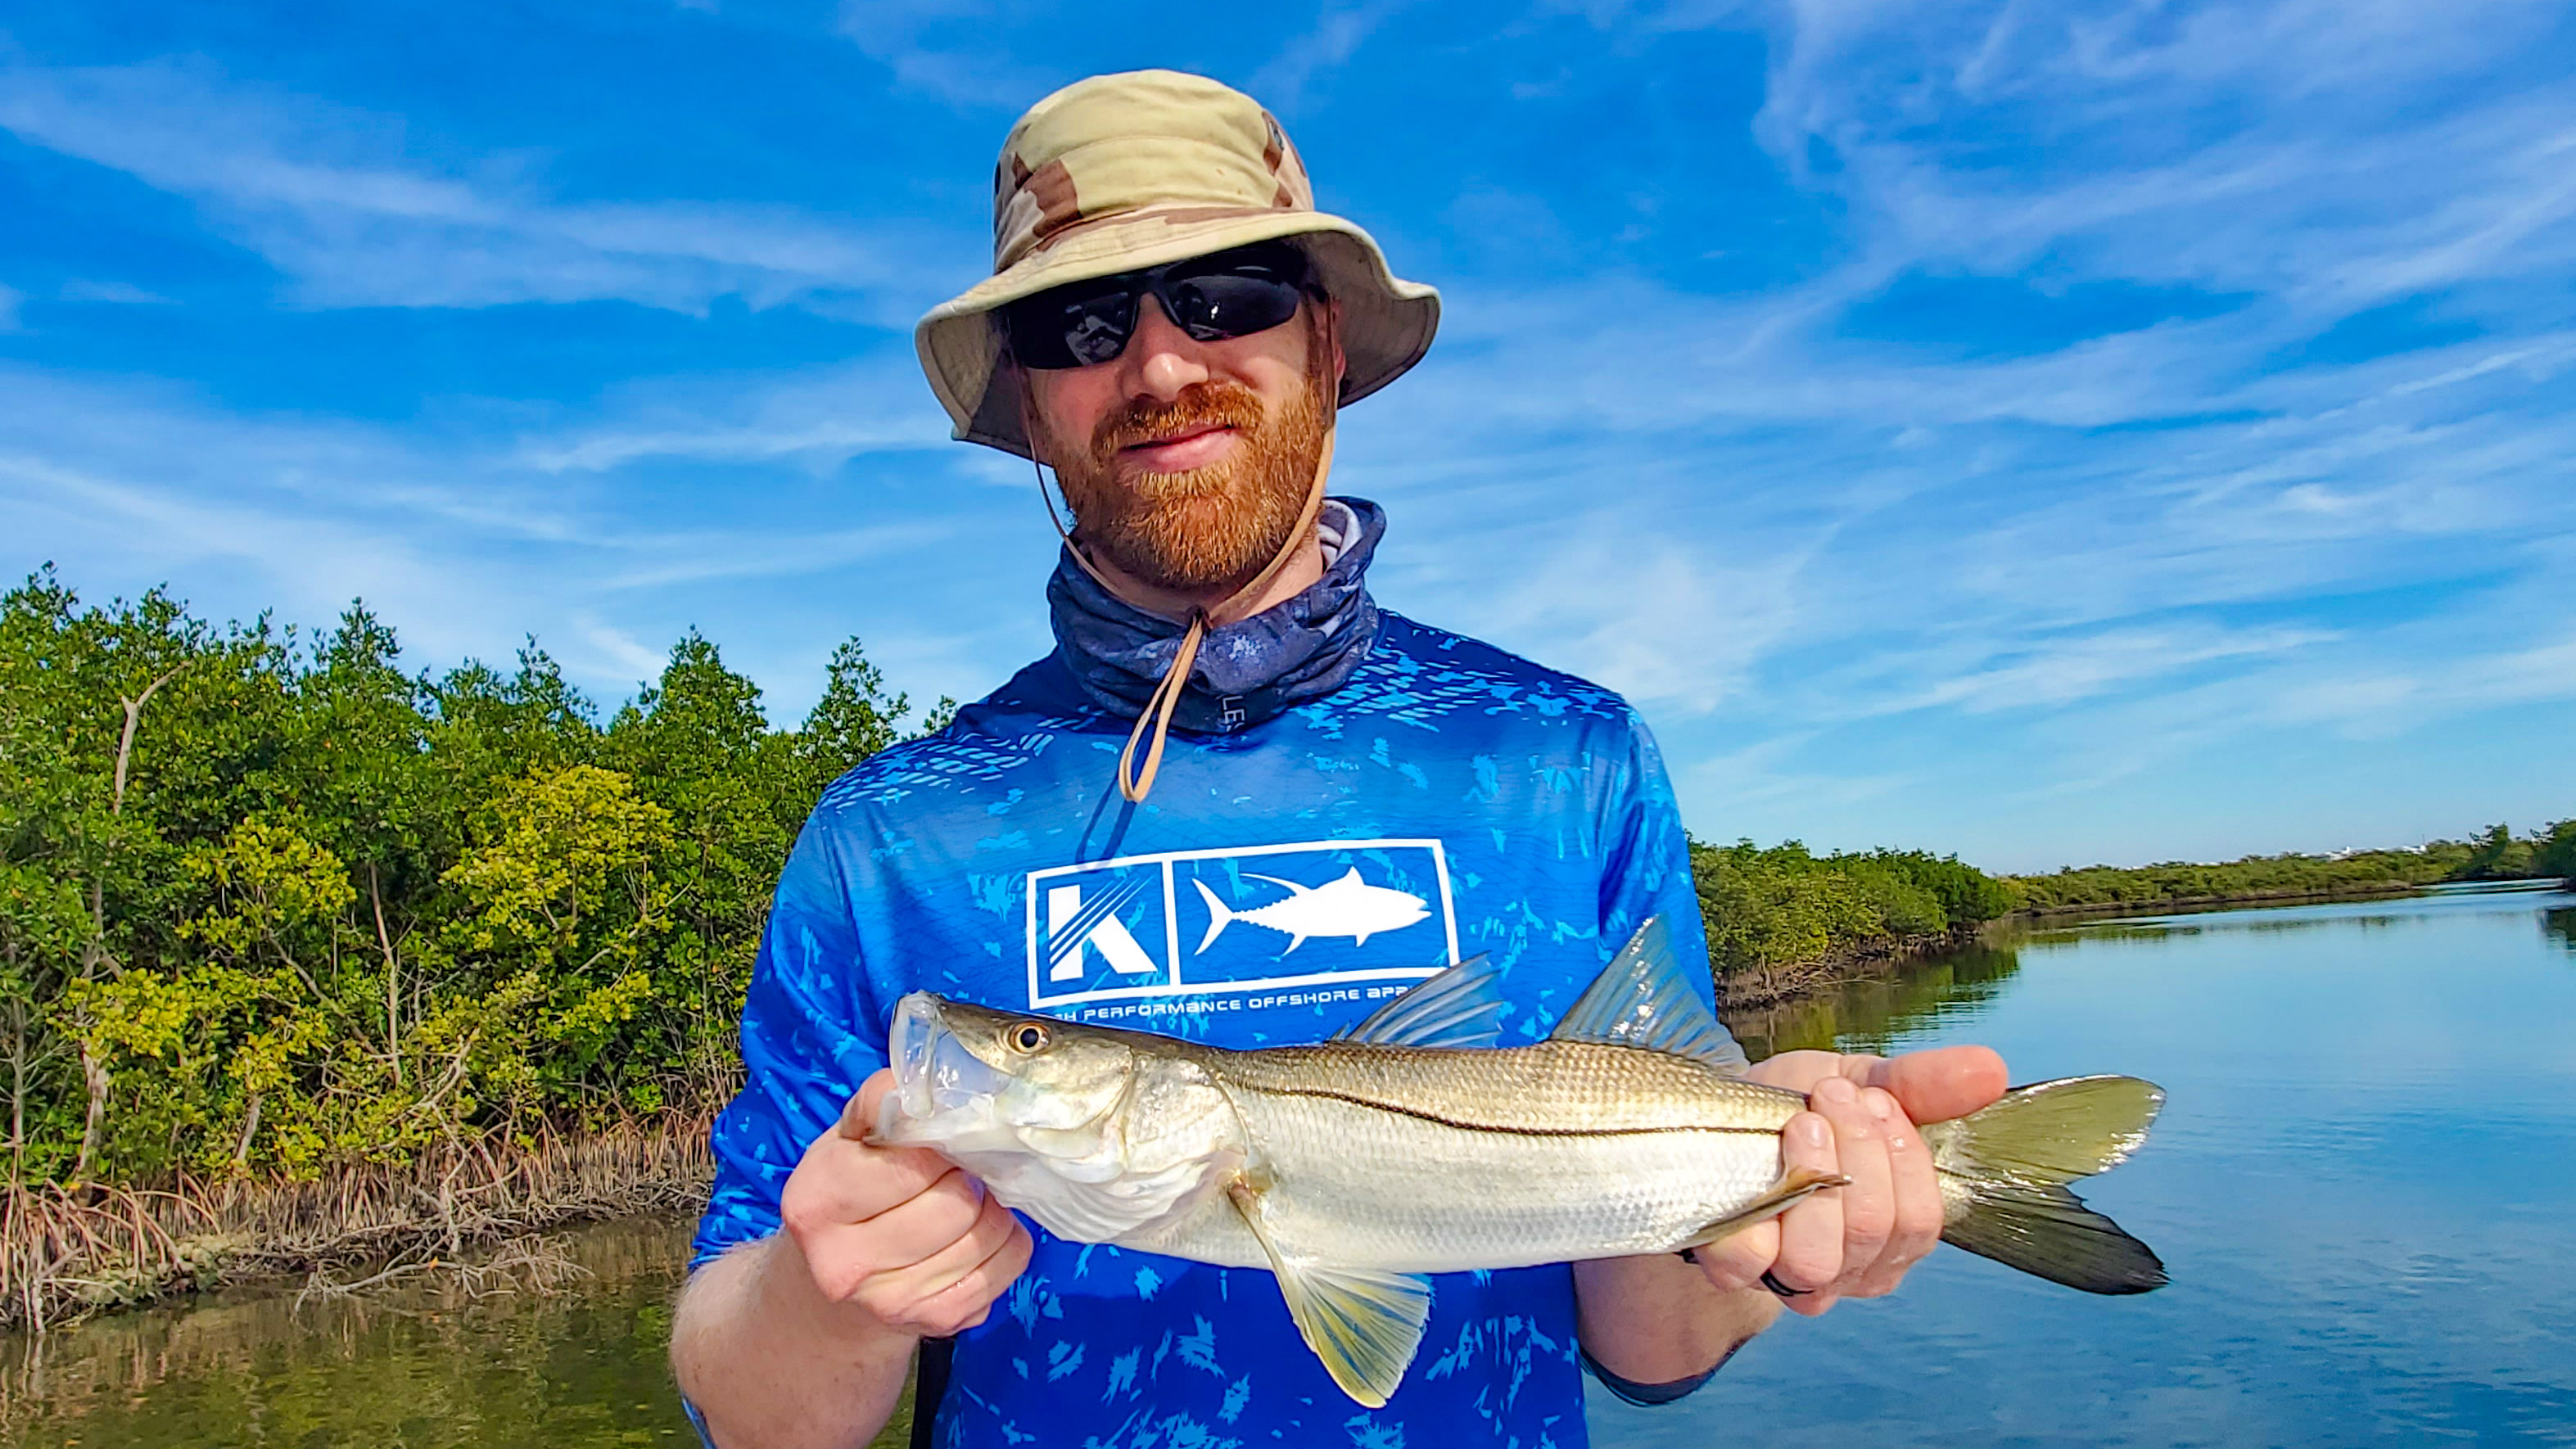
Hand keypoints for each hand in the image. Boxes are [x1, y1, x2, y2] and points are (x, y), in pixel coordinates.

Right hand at [776, 1067, 1034, 1337]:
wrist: (829, 1291)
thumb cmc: (847, 1199)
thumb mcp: (844, 1144)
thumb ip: (877, 1107)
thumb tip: (917, 1086)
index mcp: (815, 1205)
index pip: (911, 1164)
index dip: (941, 1143)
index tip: (940, 1141)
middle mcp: (844, 1266)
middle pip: (955, 1203)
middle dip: (968, 1176)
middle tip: (959, 1170)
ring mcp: (892, 1303)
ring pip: (987, 1233)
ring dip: (992, 1206)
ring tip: (969, 1198)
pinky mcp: (937, 1322)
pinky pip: (1008, 1264)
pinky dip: (1008, 1240)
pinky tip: (979, 1233)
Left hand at [1690, 1046, 2006, 1315]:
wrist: (1715, 1111)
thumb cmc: (1800, 1107)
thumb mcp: (1864, 1083)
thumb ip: (1925, 1085)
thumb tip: (1991, 1070)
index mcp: (1894, 1234)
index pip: (1920, 1219)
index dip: (1901, 1155)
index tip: (1873, 1098)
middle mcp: (1850, 1269)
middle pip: (1873, 1229)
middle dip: (1857, 1149)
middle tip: (1832, 1095)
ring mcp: (1790, 1277)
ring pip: (1819, 1257)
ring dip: (1814, 1176)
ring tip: (1802, 1122)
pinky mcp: (1732, 1270)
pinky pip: (1750, 1262)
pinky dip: (1758, 1211)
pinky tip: (1760, 1165)